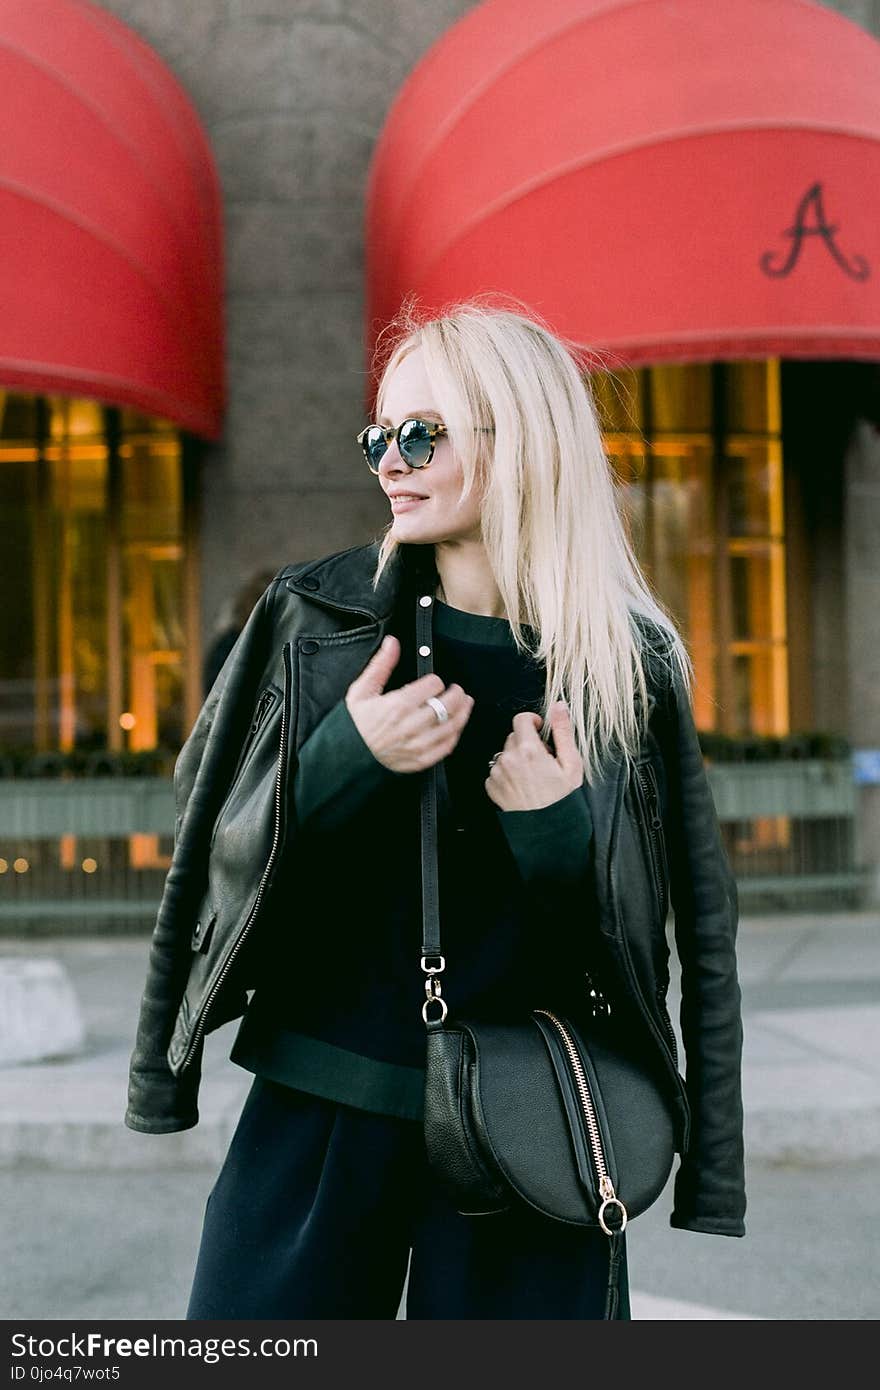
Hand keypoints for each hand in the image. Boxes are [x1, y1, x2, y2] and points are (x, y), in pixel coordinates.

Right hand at [345, 634, 473, 773]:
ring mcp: (418, 744)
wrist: (346, 756)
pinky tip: (455, 727)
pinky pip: (447, 746)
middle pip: (448, 705)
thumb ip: (381, 665)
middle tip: (457, 690)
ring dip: (463, 712)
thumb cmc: (354, 724)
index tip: (434, 682)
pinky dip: (455, 734)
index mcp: (398, 705)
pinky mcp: (421, 760)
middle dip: (457, 694)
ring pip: (452, 725)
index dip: (436, 680)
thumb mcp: (362, 690)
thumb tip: (392, 643)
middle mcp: (411, 725)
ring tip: (465, 704)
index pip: (433, 685)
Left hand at [485, 702, 583, 810]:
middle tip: (542, 760)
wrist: (548, 829)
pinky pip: (497, 770)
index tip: (539, 729)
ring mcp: (497, 773)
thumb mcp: (571, 763)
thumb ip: (563, 731)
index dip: (532, 721)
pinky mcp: (491, 785)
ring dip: (517, 758)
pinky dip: (508, 773)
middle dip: (527, 743)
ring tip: (532, 775)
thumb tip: (559, 707)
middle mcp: (509, 759)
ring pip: (505, 753)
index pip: (521, 719)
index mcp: (529, 750)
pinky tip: (522, 785)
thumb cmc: (562, 799)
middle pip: (514, 736)